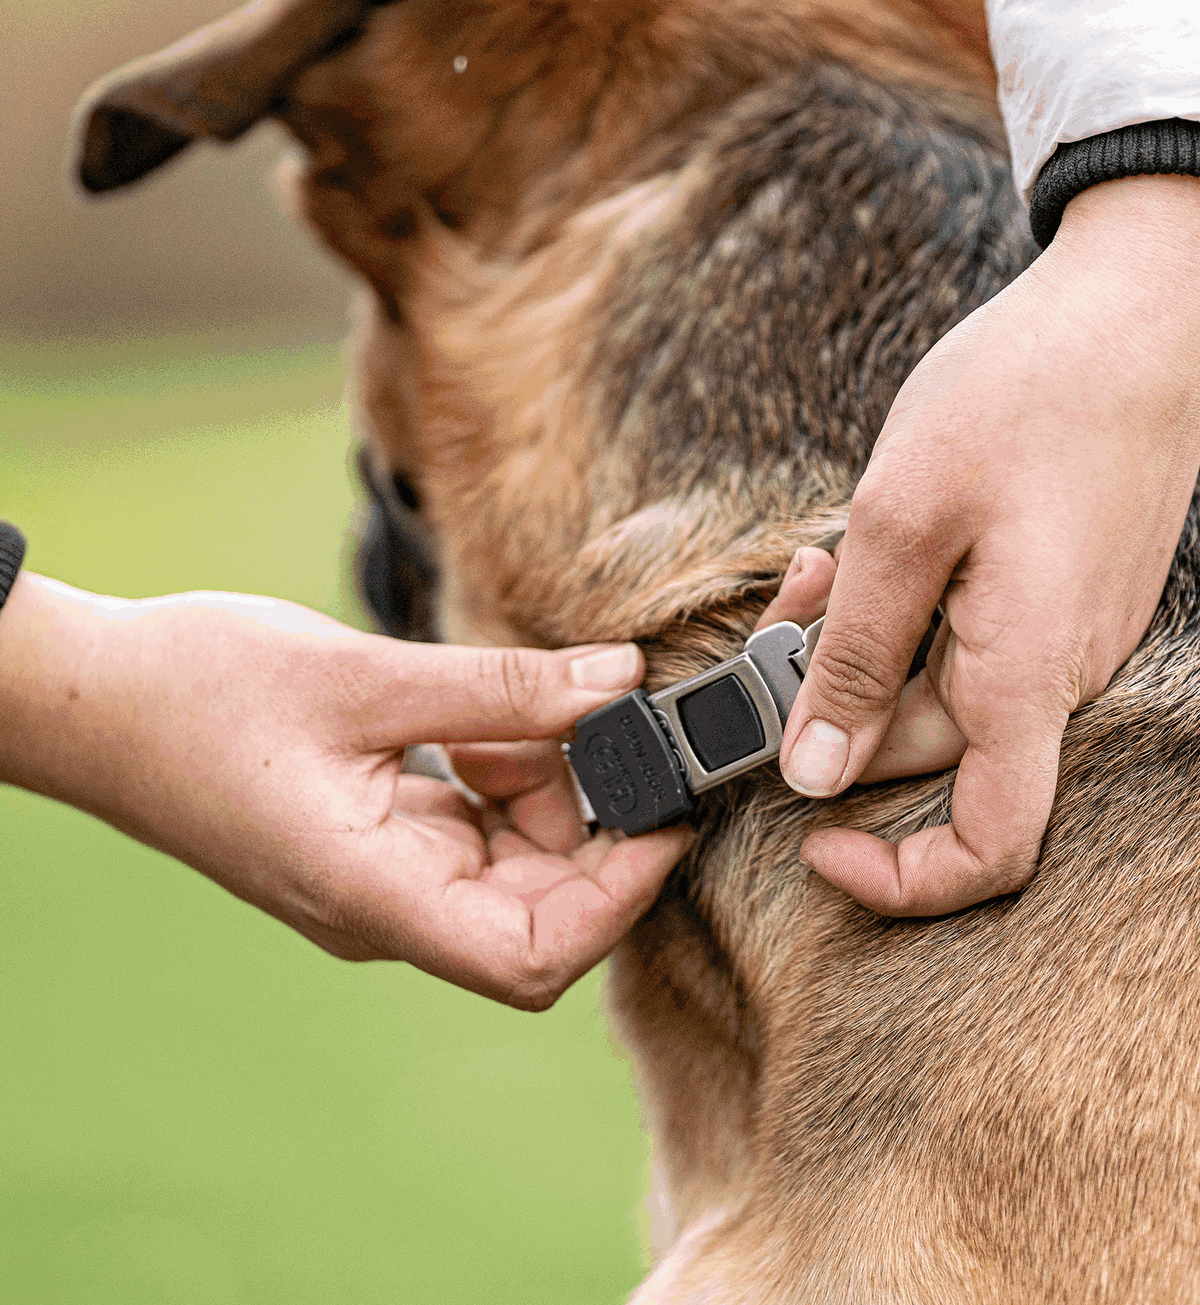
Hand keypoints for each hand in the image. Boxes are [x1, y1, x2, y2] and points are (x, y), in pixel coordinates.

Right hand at [0, 574, 689, 1008]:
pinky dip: (500, 772)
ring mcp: (384, 882)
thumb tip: (622, 683)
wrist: (96, 699)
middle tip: (594, 725)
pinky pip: (476, 831)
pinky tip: (472, 719)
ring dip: (540, 784)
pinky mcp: (380, 845)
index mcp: (375, 895)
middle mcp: (388, 909)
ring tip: (500, 708)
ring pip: (516, 864)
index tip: (667, 813)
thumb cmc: (202, 691)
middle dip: (588, 821)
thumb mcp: (365, 679)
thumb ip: (502, 691)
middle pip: (542, 912)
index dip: (621, 897)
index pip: (533, 956)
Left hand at [774, 173, 1199, 915]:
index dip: (902, 881)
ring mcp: (1076, 628)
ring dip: (866, 642)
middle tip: (786, 608)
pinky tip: (883, 546)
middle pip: (931, 748)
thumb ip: (852, 657)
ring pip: (943, 684)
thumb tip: (813, 774)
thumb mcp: (900, 521)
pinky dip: (914, 609)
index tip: (816, 848)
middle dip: (834, 702)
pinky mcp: (1072, 588)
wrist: (1138, 299)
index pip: (990, 846)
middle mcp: (1067, 670)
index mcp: (1031, 672)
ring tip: (826, 560)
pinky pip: (977, 636)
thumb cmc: (1022, 392)